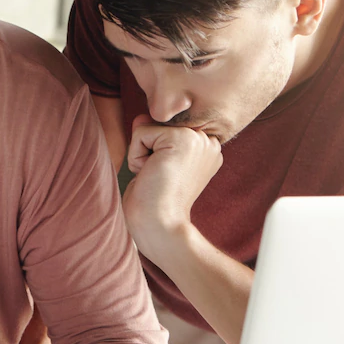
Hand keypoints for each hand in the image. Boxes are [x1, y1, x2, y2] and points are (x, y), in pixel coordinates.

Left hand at [122, 115, 222, 262]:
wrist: (161, 227)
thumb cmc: (155, 203)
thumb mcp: (155, 163)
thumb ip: (152, 136)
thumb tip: (142, 116)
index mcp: (206, 148)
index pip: (165, 128)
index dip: (154, 152)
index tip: (165, 178)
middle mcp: (207, 141)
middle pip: (157, 124)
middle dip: (148, 152)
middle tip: (160, 178)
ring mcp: (197, 138)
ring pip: (148, 127)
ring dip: (141, 154)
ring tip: (157, 177)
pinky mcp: (181, 138)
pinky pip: (140, 132)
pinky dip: (136, 156)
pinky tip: (151, 174)